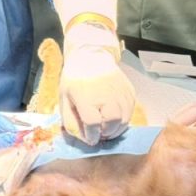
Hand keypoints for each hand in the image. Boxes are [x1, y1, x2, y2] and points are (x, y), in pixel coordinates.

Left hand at [59, 23, 134, 144]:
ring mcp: (120, 91)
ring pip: (124, 119)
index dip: (92, 135)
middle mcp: (105, 93)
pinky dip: (124, 119)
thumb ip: (71, 121)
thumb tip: (83, 139)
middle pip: (112, 121)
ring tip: (107, 129)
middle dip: (106, 133)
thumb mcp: (64, 99)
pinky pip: (130, 111)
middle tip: (100, 134)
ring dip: (116, 129)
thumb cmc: (75, 79)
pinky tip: (115, 119)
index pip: (92, 122)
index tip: (91, 139)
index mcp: (85, 95)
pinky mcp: (129, 90)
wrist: (91, 56)